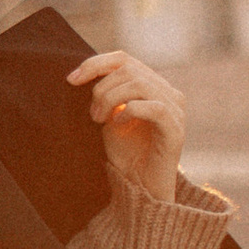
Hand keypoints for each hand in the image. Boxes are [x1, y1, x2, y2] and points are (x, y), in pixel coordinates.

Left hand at [67, 49, 185, 203]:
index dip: (95, 64)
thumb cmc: (125, 154)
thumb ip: (105, 94)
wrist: (140, 189)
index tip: (71, 79)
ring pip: (139, 84)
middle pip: (129, 69)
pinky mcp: (176, 129)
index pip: (124, 59)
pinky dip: (129, 111)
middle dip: (101, 89)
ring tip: (99, 120)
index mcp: (153, 86)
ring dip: (111, 99)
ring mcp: (175, 110)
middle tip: (92, 115)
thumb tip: (82, 73)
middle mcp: (168, 93)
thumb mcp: (108, 117)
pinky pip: (153, 107)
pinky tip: (118, 124)